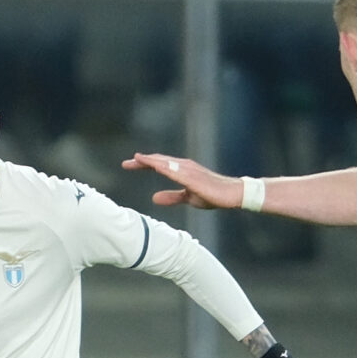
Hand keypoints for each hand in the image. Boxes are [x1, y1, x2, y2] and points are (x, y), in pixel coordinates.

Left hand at [122, 152, 242, 209]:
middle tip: (125, 164)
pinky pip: (175, 171)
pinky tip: (154, 166)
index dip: (143, 165)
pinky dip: (164, 167)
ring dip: (150, 161)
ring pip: (165, 163)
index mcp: (181, 170)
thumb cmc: (212, 193)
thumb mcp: (188, 197)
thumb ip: (171, 196)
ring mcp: (188, 170)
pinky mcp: (193, 177)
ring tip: (136, 159)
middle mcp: (183, 166)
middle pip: (158, 161)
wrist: (232, 194)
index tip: (128, 165)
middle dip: (141, 162)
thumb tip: (154, 198)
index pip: (158, 165)